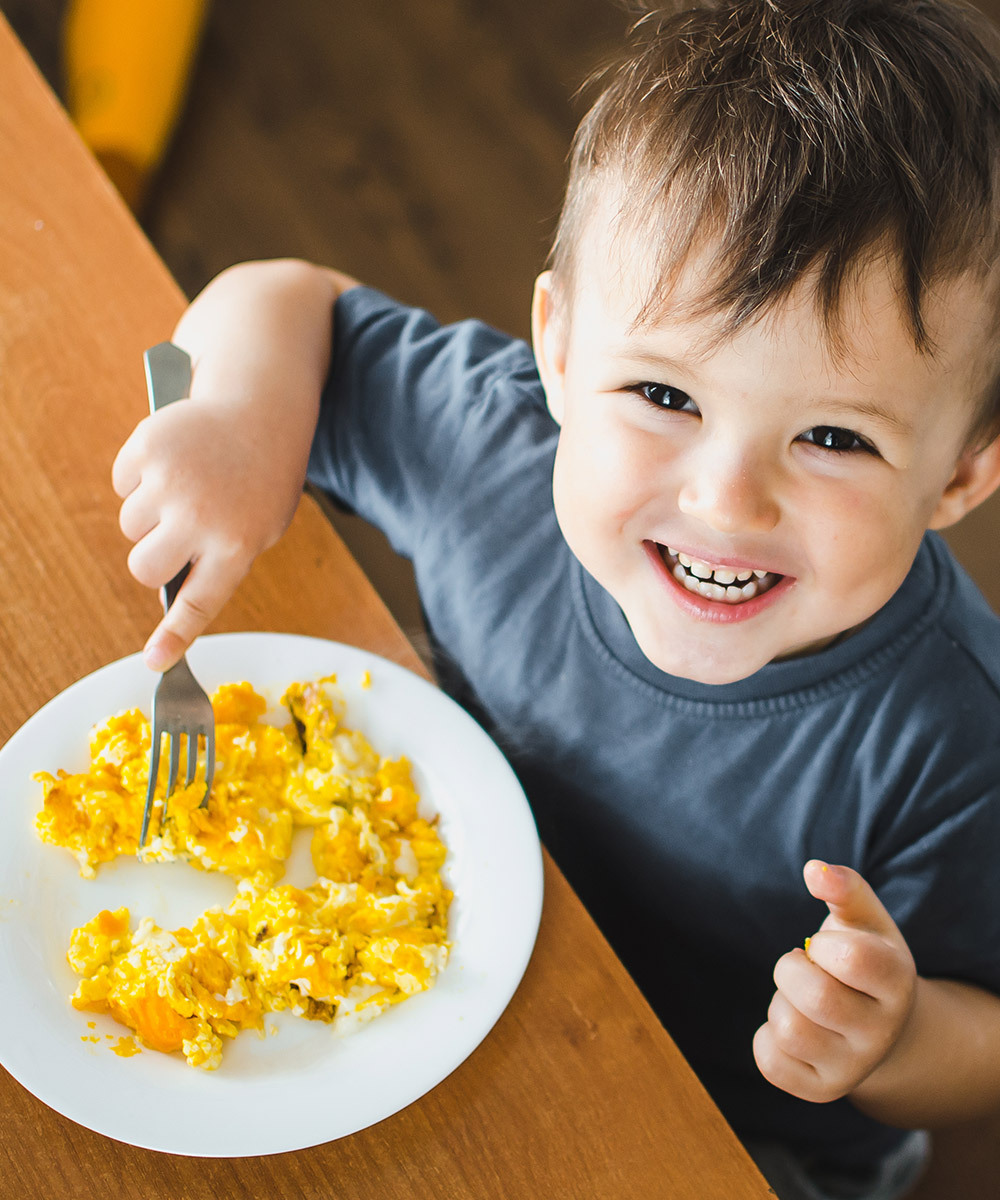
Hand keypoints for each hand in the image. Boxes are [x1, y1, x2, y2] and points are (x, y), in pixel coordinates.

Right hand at [112, 391, 305, 669]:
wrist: (262, 411)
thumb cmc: (262, 479)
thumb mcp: (260, 526)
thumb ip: (221, 559)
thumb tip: (170, 590)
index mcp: (238, 544)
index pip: (199, 602)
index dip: (175, 635)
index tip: (155, 662)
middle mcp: (202, 518)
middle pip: (144, 568)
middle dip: (151, 560)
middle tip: (174, 539)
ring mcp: (171, 482)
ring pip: (130, 526)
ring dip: (149, 515)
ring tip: (186, 489)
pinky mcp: (148, 448)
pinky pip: (122, 484)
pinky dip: (139, 478)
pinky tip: (175, 462)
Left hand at [753, 860, 917, 1103]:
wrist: (880, 1025)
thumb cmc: (863, 958)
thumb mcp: (863, 920)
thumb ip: (843, 887)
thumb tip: (814, 870)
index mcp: (897, 982)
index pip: (855, 959)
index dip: (824, 945)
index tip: (824, 948)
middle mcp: (881, 1032)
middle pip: (817, 997)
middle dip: (791, 970)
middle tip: (802, 968)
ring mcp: (853, 1067)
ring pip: (790, 1029)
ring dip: (779, 1003)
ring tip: (800, 999)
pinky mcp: (821, 1089)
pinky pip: (770, 1061)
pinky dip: (766, 1037)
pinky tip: (793, 1025)